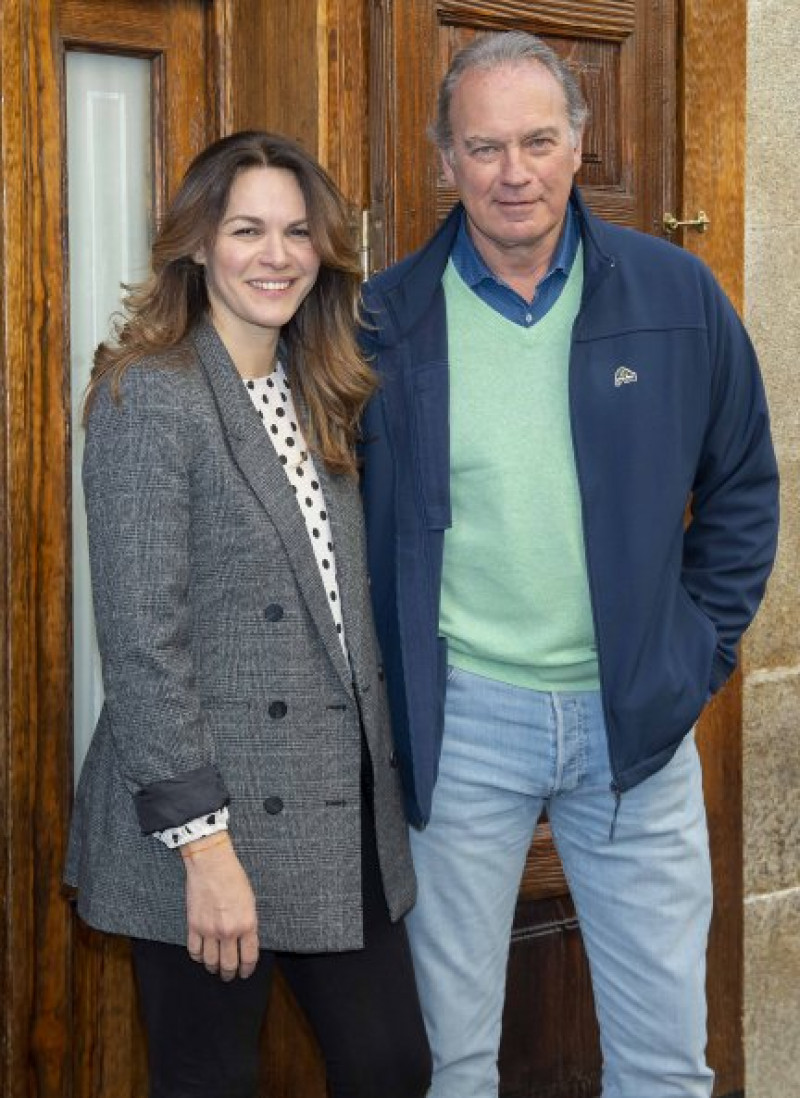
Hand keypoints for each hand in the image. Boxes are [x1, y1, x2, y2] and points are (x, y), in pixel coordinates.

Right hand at [182, 834, 259, 980]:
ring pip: (210, 962)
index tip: (245, 973)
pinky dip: (198, 957)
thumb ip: (248, 924)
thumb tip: (246, 942)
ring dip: (213, 968)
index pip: (249, 958)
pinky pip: (194, 951)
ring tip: (215, 968)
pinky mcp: (194, 926)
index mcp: (247, 924)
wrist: (212, 864)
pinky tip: (201, 956)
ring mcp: (209, 930)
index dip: (247, 970)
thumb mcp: (250, 902)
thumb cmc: (234, 878)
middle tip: (229, 976)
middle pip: (228, 965)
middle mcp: (228, 931)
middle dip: (229, 974)